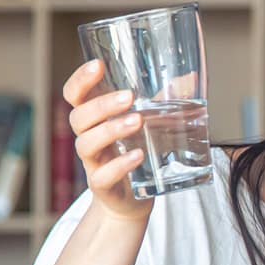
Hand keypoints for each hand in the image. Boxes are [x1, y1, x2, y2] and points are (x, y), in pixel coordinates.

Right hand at [63, 59, 152, 222]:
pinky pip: (102, 176)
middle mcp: (88, 138)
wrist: (130, 200)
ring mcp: (93, 163)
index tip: (98, 64)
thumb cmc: (136, 151)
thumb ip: (163, 100)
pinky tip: (138, 155)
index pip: (75, 95)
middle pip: (78, 117)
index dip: (80, 79)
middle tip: (128, 96)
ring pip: (87, 144)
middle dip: (101, 105)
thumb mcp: (148, 124)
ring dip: (110, 130)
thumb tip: (189, 77)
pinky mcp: (102, 186)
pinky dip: (120, 164)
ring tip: (137, 121)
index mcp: (95, 118)